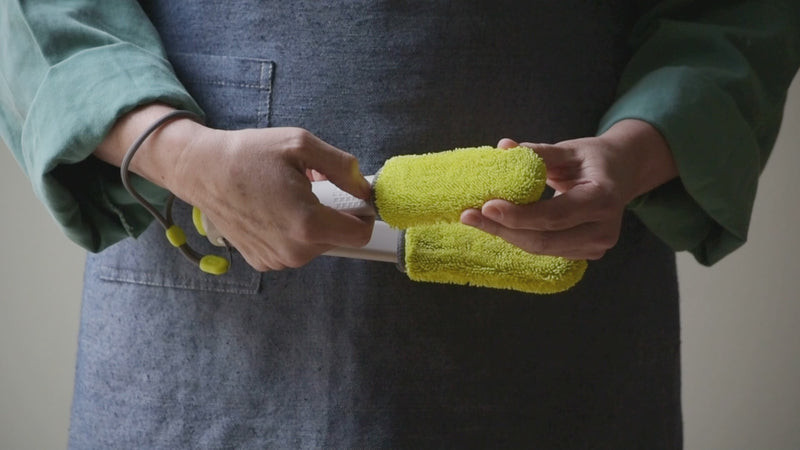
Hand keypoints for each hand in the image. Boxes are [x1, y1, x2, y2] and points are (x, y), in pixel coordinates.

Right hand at [96, 104, 373, 270]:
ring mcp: (277, 260)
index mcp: (308, 224)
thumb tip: (364, 187)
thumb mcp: (300, 145)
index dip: (363, 214)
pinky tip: (273, 211)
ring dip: (311, 223)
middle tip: (310, 189)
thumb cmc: (248, 155)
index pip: (361, 235)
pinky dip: (291, 232)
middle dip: (332, 214)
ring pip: (316, 245)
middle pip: (338, 238)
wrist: (202, 171)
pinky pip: (294, 249)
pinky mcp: (263, 262)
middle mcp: (294, 251)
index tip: (353, 198)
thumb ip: (342, 167)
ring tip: (286, 197)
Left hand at [460, 119, 677, 259]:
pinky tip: (498, 226)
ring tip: (476, 219)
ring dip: (507, 236)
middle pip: (544, 240)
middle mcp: (604, 229)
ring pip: (542, 250)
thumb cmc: (594, 158)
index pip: (554, 215)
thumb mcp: (569, 149)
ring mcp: (597, 246)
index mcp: (603, 198)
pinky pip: (547, 251)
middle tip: (468, 216)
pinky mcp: (587, 253)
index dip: (518, 215)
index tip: (486, 205)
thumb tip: (503, 147)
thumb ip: (538, 152)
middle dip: (502, 230)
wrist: (624, 172)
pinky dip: (521, 238)